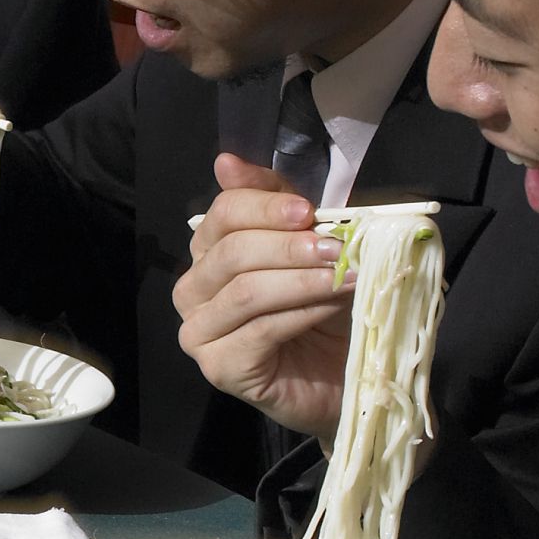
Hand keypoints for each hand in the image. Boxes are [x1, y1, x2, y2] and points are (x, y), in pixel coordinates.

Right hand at [173, 152, 349, 438]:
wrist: (346, 378)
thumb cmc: (325, 312)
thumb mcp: (308, 246)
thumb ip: (276, 204)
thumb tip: (226, 161)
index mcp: (207, 256)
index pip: (219, 216)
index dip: (262, 206)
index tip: (309, 209)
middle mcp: (192, 293)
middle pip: (230, 252)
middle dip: (288, 245)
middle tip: (338, 246)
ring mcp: (200, 334)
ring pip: (245, 291)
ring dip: (303, 279)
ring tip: (347, 275)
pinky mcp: (220, 368)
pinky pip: (260, 330)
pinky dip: (302, 312)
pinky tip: (334, 304)